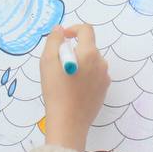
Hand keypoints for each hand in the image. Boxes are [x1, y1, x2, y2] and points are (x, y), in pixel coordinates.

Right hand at [40, 24, 109, 150]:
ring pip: (91, 62)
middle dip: (74, 50)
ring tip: (65, 79)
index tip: (63, 38)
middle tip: (59, 64)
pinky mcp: (104, 90)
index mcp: (89, 53)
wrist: (68, 122)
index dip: (73, 29)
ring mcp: (104, 77)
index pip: (86, 30)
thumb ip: (54, 41)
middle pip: (88, 47)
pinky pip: (95, 75)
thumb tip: (60, 29)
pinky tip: (74, 89)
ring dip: (80, 63)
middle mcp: (101, 63)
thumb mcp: (47, 62)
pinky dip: (85, 76)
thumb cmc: (56, 91)